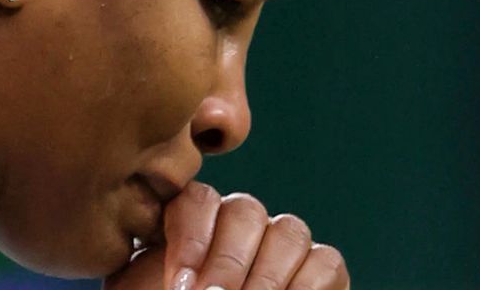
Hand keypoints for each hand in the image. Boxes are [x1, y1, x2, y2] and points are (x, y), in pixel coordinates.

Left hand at [104, 181, 348, 289]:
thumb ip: (155, 273)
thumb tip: (185, 280)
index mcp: (190, 227)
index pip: (198, 199)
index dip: (193, 236)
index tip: (182, 286)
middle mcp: (238, 228)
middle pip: (245, 210)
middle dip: (229, 260)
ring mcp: (280, 248)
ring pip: (288, 230)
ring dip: (267, 275)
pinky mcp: (319, 274)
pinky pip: (325, 261)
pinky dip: (306, 285)